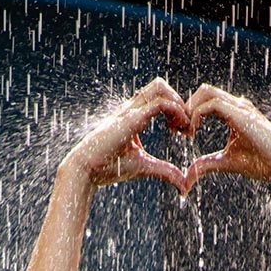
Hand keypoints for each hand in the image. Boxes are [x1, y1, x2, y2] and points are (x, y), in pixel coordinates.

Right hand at [61, 77, 188, 191]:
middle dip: (178, 100)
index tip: (180, 130)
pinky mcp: (131, 118)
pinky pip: (159, 104)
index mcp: (132, 116)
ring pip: (160, 87)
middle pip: (159, 85)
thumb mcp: (144, 167)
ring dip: (178, 104)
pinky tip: (178, 128)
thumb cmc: (109, 168)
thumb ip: (165, 171)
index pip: (157, 97)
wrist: (86, 170)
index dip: (174, 108)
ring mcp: (130, 111)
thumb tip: (183, 185)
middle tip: (184, 125)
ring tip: (183, 126)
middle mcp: (131, 109)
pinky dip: (175, 111)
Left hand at [183, 84, 270, 193]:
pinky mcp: (241, 115)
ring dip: (189, 108)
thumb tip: (188, 173)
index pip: (205, 100)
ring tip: (185, 130)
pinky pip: (212, 105)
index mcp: (234, 113)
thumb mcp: (226, 161)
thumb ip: (207, 163)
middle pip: (203, 91)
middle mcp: (237, 106)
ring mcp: (240, 108)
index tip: (179, 132)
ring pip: (206, 92)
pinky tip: (193, 131)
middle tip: (177, 129)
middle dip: (185, 106)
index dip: (188, 112)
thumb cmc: (262, 164)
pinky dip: (197, 115)